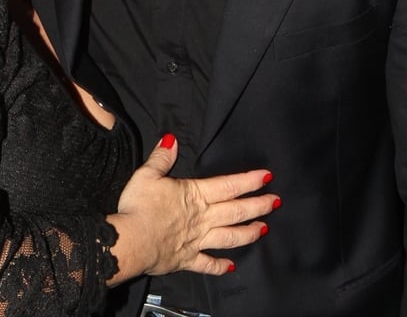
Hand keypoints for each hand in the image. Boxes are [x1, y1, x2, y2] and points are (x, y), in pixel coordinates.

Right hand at [106, 135, 279, 282]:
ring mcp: (197, 240)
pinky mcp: (187, 259)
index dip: (249, 180)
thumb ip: (161, 158)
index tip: (268, 177)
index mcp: (195, 195)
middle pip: (236, 211)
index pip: (228, 185)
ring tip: (263, 229)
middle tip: (276, 202)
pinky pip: (208, 264)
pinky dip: (220, 266)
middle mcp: (202, 218)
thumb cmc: (138, 206)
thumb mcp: (146, 175)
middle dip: (258, 206)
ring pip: (229, 237)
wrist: (131, 241)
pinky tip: (231, 267)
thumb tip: (171, 139)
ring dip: (248, 233)